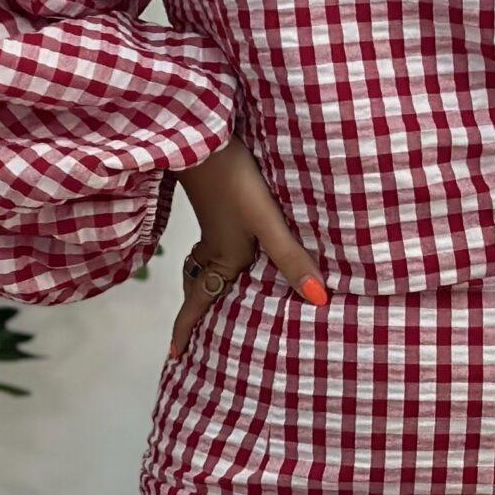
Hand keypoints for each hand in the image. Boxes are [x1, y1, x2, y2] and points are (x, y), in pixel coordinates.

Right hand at [168, 136, 327, 357]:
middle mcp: (214, 247)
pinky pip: (210, 245)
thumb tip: (318, 299)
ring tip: (210, 295)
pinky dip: (212, 257)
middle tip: (194, 332)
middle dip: (196, 311)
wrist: (204, 139)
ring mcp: (213, 226)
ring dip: (203, 283)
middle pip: (199, 287)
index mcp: (224, 258)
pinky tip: (229, 245)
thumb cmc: (234, 181)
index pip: (199, 303)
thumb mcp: (266, 221)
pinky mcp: (215, 207)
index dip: (186, 330)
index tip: (176, 355)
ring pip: (203, 265)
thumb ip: (290, 257)